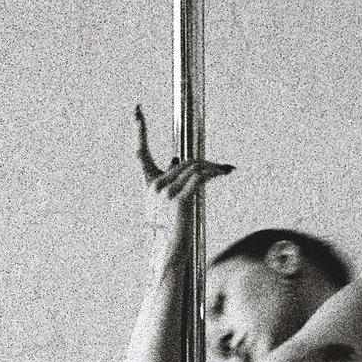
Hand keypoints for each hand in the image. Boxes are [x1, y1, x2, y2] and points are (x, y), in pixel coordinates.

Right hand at [134, 106, 232, 252]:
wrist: (168, 252)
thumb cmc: (170, 230)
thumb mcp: (166, 204)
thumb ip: (171, 180)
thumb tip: (175, 159)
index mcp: (149, 185)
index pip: (140, 152)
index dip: (138, 129)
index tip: (136, 110)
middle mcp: (154, 186)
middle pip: (185, 162)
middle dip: (205, 163)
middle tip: (222, 167)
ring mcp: (165, 193)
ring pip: (194, 168)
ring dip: (213, 168)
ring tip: (225, 171)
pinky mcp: (179, 200)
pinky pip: (200, 178)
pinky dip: (214, 173)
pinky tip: (224, 173)